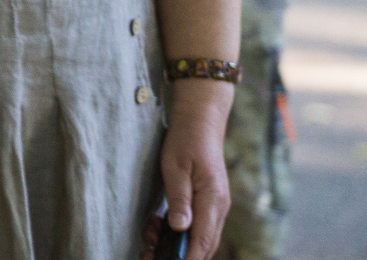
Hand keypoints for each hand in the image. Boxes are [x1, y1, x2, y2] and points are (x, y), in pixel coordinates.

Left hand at [154, 82, 232, 257]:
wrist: (200, 120)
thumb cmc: (186, 140)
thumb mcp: (175, 167)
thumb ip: (179, 199)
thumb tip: (180, 229)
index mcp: (213, 201)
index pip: (202, 241)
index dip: (186, 258)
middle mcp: (219, 208)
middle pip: (203, 245)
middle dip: (177, 255)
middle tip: (147, 253)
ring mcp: (215, 206)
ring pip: (199, 237)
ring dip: (175, 243)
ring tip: (149, 235)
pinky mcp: (208, 202)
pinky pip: (196, 226)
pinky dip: (178, 231)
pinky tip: (157, 224)